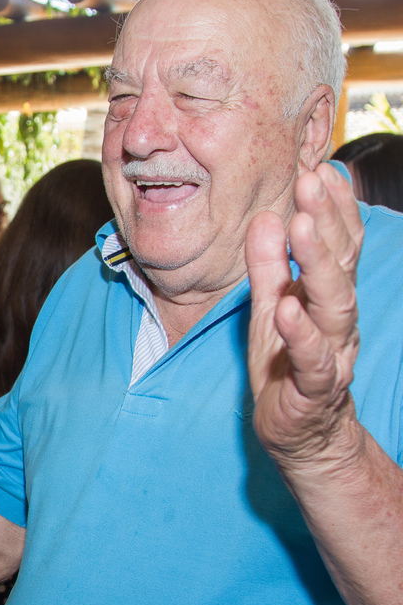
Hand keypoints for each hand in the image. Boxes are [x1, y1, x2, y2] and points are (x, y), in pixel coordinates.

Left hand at [246, 163, 363, 465]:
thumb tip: (265, 216)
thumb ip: (268, 267)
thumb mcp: (270, 307)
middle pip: (340, 265)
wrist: (301, 434)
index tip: (320, 169)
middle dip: (327, 220)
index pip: (338, 246)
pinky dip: (302, 334)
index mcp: (325, 298)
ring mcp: (331, 354)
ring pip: (335, 305)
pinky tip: (288, 309)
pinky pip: (314, 361)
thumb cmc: (286, 365)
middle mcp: (336, 321)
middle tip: (310, 180)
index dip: (333, 208)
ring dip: (317, 263)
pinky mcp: (314, 390)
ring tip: (301, 227)